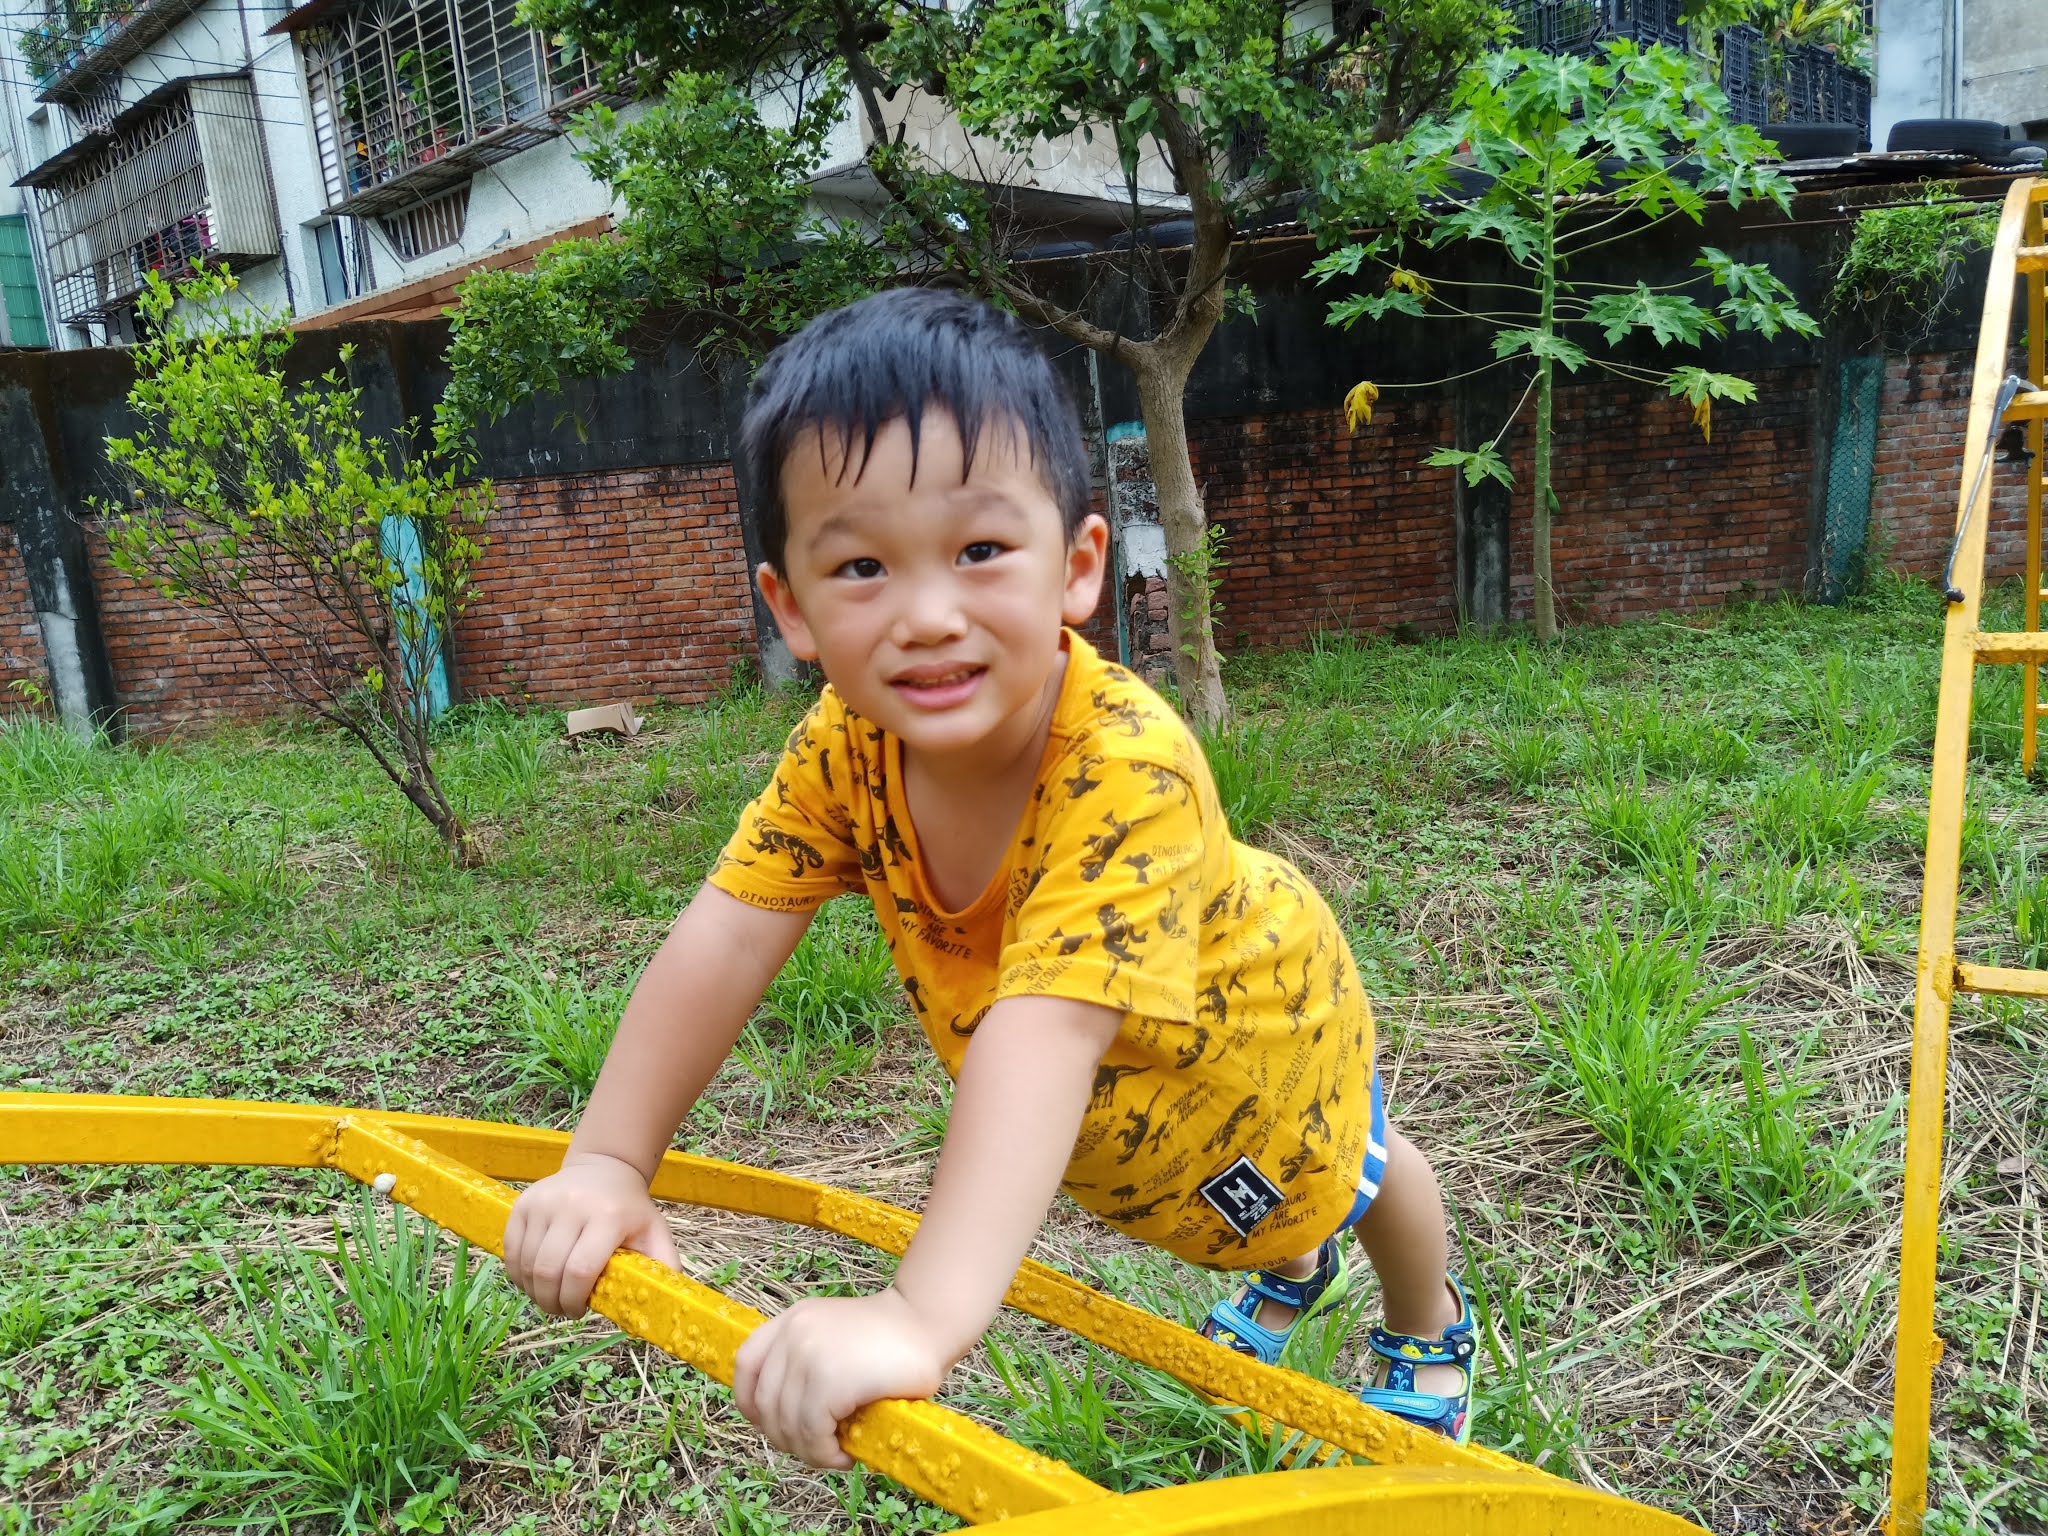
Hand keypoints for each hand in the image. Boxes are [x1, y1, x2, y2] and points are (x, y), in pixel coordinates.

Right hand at [502, 1152, 679, 1315]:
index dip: (575, 1299)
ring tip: (549, 1297)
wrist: (605, 1169)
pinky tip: (533, 1281)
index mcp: (608, 1216)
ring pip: (526, 1264)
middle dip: (552, 1301)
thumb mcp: (655, 1233)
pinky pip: (511, 1250)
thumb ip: (664, 1265)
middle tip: (562, 1309)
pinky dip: (518, 1274)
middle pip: (549, 1270)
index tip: (580, 1311)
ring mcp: (544, 1202)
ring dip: (534, 1291)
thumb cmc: (630, 1210)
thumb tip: (665, 1304)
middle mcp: (573, 1205)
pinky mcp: (524, 1203)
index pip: (581, 1269)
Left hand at [732, 1288, 949, 1468]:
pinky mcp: (830, 1380)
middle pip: (766, 1403)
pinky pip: (812, 1432)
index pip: (747, 1362)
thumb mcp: (834, 1337)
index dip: (750, 1402)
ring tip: (837, 1453)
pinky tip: (845, 1454)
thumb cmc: (890, 1342)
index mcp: (794, 1320)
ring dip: (810, 1451)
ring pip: (786, 1423)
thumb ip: (805, 1362)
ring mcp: (809, 1354)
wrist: (929, 1322)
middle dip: (788, 1438)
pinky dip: (825, 1453)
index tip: (771, 1424)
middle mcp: (795, 1332)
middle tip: (821, 1449)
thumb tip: (778, 1421)